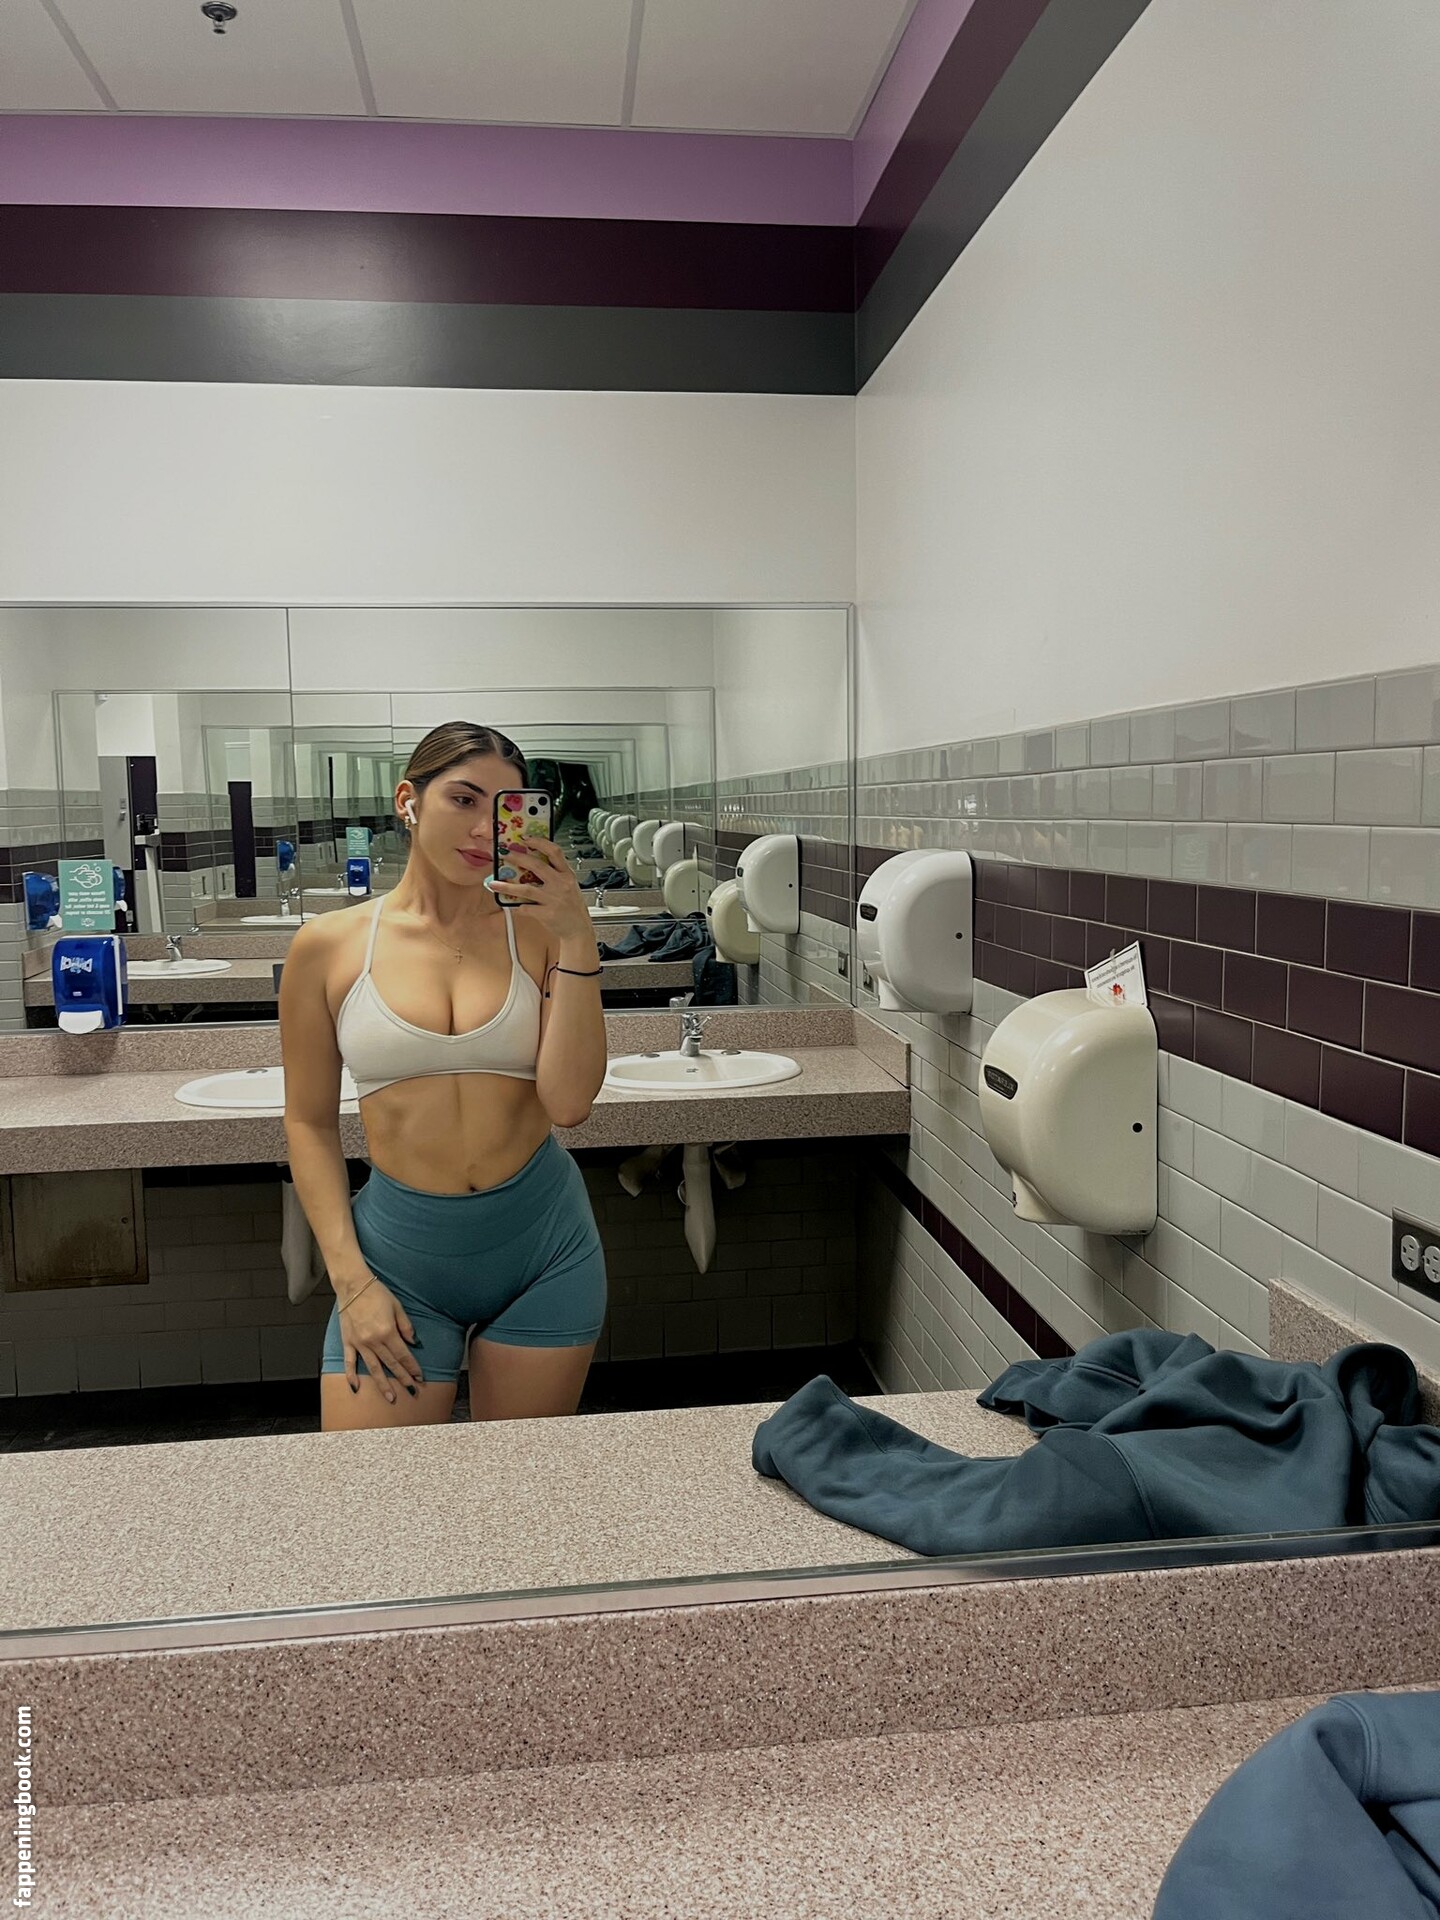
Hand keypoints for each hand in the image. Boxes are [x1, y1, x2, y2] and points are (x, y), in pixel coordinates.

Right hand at [337, 1272, 423, 1400]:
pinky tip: (356, 1387)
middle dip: (402, 1378)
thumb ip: (406, 1326)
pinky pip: (349, 1362)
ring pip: (373, 1368)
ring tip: (390, 1397)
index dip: (412, 1367)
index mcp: (387, 1332)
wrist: (353, 1285)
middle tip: (412, 1391)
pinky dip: (351, 1375)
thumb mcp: (397, 1306)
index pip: (403, 1355)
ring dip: (382, 1384)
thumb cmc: (377, 1293)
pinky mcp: (348, 1341)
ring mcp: (359, 1343)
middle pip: (391, 1364)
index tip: (419, 1376)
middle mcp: (373, 1341)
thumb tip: (413, 1342)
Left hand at [490, 838, 593, 943]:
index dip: (539, 842)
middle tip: (504, 855)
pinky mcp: (547, 914)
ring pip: (526, 889)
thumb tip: (530, 864)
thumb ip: (554, 874)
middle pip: (536, 865)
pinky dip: (517, 906)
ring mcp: (553, 899)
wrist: (578, 930)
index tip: (525, 838)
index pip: (554, 851)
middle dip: (517, 858)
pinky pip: (526, 908)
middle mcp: (561, 884)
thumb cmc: (572, 907)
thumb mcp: (569, 886)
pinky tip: (511, 905)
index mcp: (567, 874)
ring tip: (494, 884)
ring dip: (507, 886)